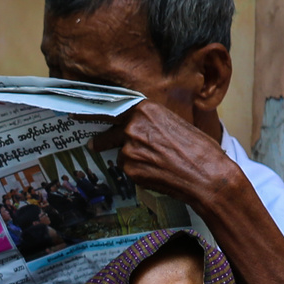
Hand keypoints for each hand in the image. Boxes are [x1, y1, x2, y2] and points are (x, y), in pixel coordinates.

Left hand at [87, 99, 236, 210]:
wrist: (207, 176)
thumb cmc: (199, 149)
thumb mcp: (174, 123)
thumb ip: (150, 122)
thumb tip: (134, 129)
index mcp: (145, 109)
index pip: (111, 107)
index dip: (92, 111)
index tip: (76, 112)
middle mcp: (133, 126)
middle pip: (110, 133)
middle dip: (101, 141)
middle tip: (92, 144)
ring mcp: (129, 149)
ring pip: (122, 154)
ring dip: (133, 160)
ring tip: (158, 164)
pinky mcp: (131, 170)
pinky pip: (129, 170)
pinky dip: (139, 173)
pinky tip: (158, 174)